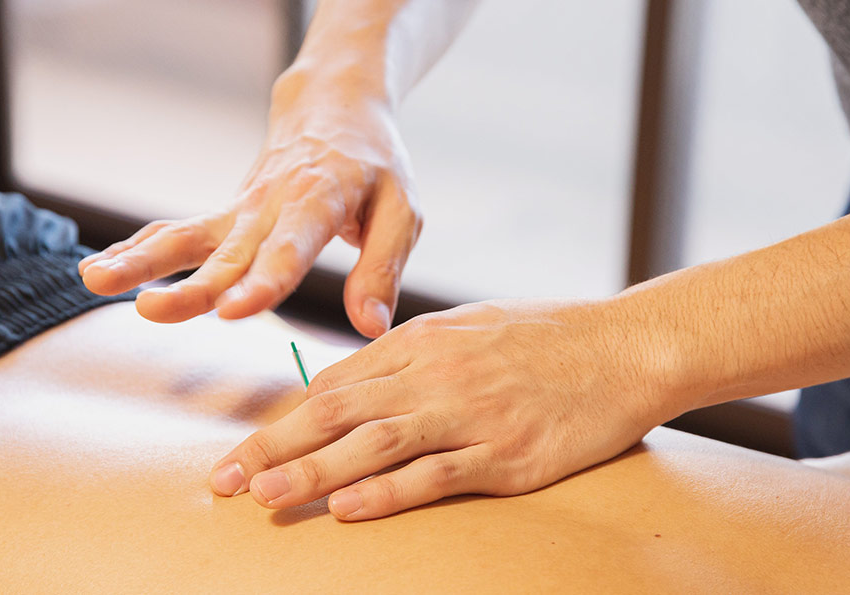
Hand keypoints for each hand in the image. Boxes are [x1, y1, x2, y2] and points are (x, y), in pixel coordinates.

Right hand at [78, 67, 421, 336]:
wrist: (334, 110)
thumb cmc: (375, 167)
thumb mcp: (401, 210)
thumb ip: (382, 269)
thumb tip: (370, 327)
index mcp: (319, 203)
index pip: (289, 249)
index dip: (262, 281)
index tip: (233, 311)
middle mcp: (270, 207)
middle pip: (226, 252)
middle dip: (189, 285)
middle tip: (150, 309)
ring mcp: (240, 211)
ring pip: (184, 237)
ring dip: (140, 260)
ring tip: (94, 280)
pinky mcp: (224, 216)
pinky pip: (176, 232)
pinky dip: (137, 248)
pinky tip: (98, 270)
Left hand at [208, 299, 672, 519]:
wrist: (623, 346)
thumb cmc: (543, 335)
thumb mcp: (467, 326)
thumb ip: (409, 353)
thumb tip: (349, 384)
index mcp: (422, 340)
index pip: (336, 382)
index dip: (285, 418)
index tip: (247, 448)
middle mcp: (436, 374)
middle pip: (339, 412)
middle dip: (275, 446)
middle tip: (226, 479)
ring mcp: (471, 414)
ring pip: (376, 444)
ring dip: (315, 472)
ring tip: (266, 497)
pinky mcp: (506, 454)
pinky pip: (436, 474)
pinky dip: (389, 492)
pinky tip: (350, 508)